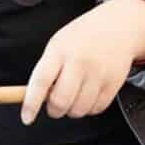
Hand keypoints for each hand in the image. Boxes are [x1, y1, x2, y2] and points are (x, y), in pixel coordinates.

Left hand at [20, 0, 144, 124]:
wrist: (118, 26)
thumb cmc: (82, 37)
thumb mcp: (58, 44)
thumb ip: (47, 69)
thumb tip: (36, 100)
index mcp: (60, 50)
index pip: (41, 81)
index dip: (31, 103)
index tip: (26, 118)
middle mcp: (79, 62)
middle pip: (60, 102)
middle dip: (54, 110)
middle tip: (55, 104)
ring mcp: (98, 73)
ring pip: (78, 110)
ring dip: (72, 110)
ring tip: (74, 95)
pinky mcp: (114, 83)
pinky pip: (96, 109)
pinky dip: (89, 108)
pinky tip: (88, 94)